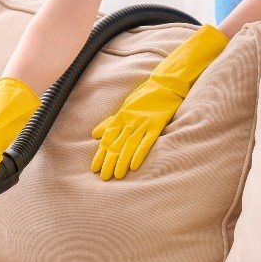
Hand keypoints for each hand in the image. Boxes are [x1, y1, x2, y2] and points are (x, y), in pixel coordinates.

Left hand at [91, 25, 228, 180]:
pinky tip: (133, 165)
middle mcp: (129, 120)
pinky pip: (146, 142)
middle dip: (109, 162)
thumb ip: (110, 123)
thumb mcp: (125, 108)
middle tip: (103, 177)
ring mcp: (143, 122)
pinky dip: (139, 154)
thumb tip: (94, 134)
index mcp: (120, 116)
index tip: (94, 168)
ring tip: (117, 176)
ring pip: (129, 145)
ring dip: (121, 161)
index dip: (100, 154)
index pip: (107, 138)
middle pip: (116, 144)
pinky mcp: (156, 124)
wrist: (165, 84)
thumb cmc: (144, 97)